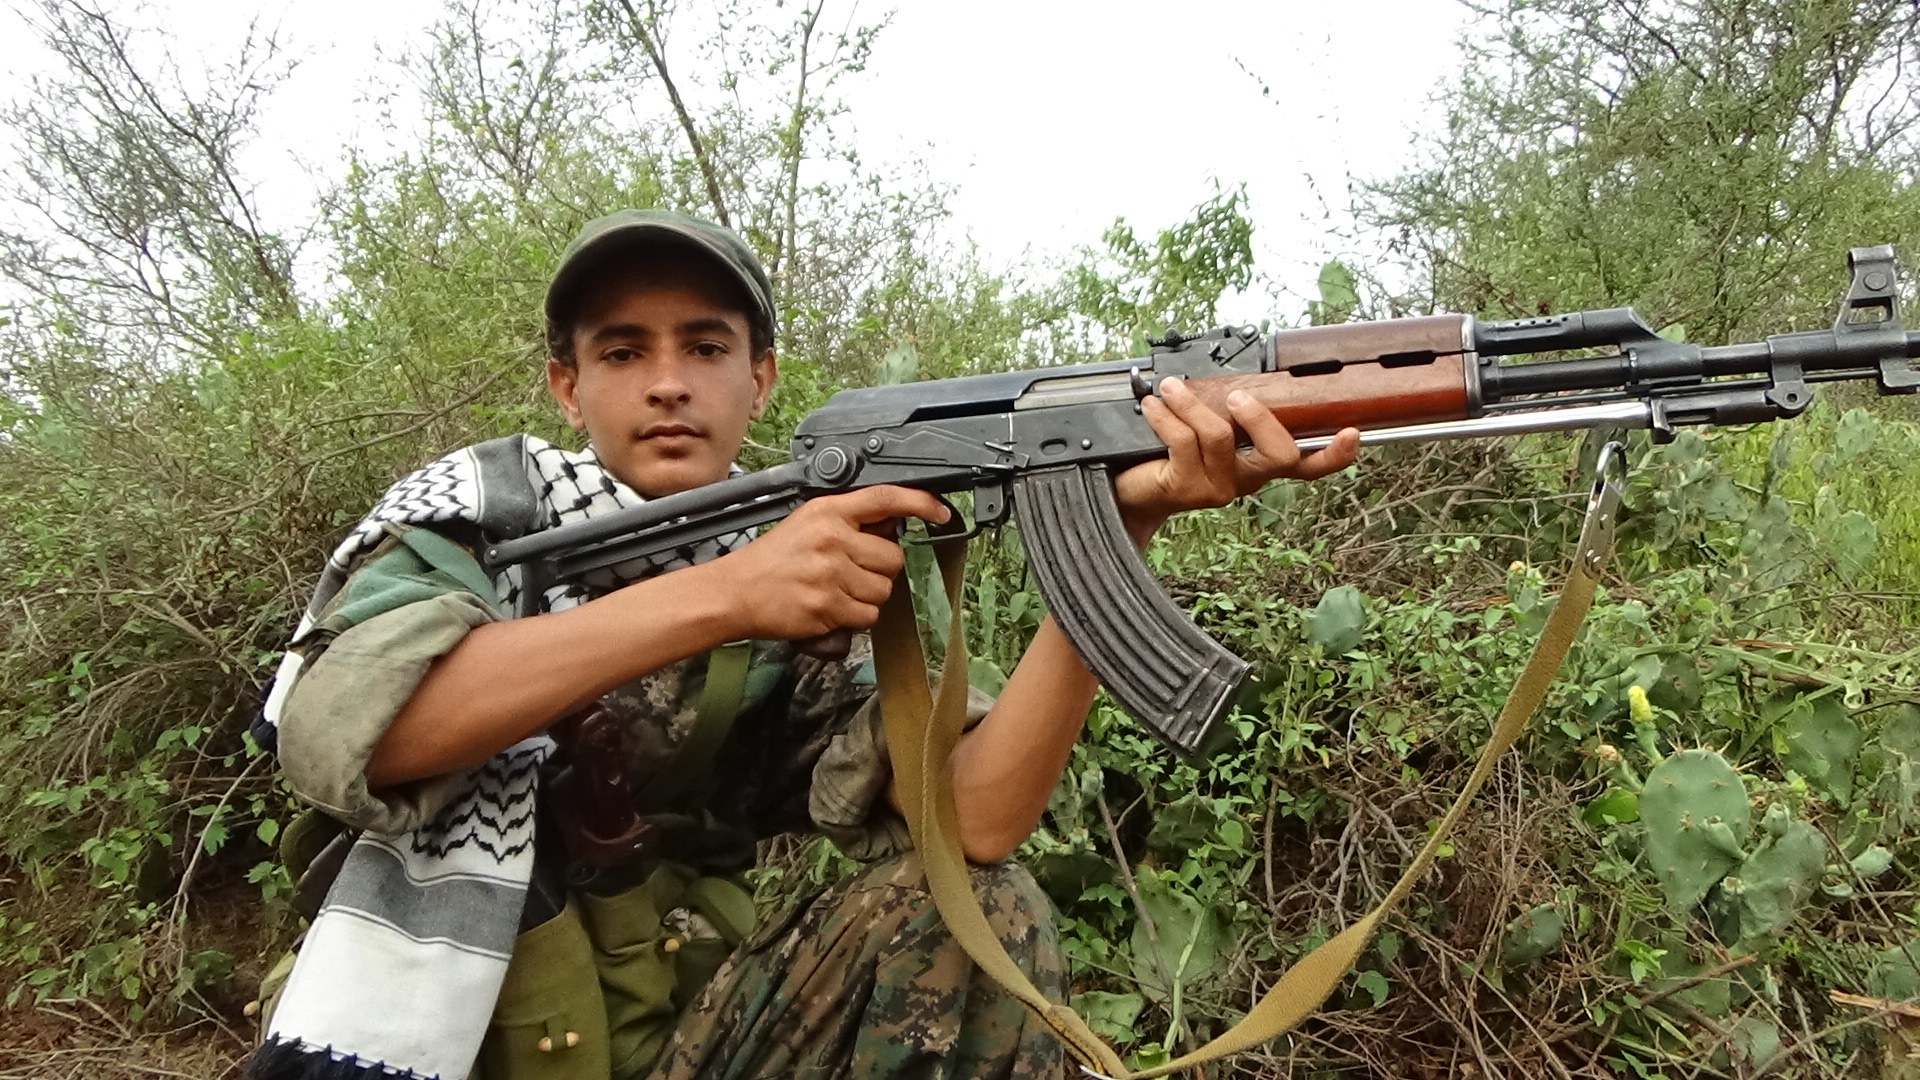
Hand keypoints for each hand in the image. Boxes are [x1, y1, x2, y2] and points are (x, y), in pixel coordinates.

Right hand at [712, 485, 950, 640]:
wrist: (736, 592)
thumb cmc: (771, 560)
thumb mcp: (807, 523)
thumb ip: (848, 522)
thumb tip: (892, 527)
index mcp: (828, 511)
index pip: (885, 498)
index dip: (920, 503)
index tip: (940, 512)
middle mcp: (832, 538)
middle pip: (893, 557)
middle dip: (878, 569)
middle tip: (849, 571)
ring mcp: (831, 573)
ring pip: (883, 589)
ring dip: (868, 595)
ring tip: (836, 590)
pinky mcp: (829, 605)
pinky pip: (868, 615)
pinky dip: (856, 616)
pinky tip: (831, 607)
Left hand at [1114, 376, 1360, 541]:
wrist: (1129, 492)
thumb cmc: (1168, 455)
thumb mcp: (1205, 431)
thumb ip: (1227, 412)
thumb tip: (1234, 374)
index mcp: (1258, 465)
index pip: (1307, 466)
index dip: (1334, 455)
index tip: (1351, 433)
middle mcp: (1245, 480)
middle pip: (1280, 456)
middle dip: (1263, 419)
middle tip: (1238, 396)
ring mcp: (1218, 488)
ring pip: (1221, 438)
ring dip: (1193, 404)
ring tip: (1171, 387)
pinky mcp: (1186, 488)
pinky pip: (1183, 442)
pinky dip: (1166, 416)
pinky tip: (1152, 407)